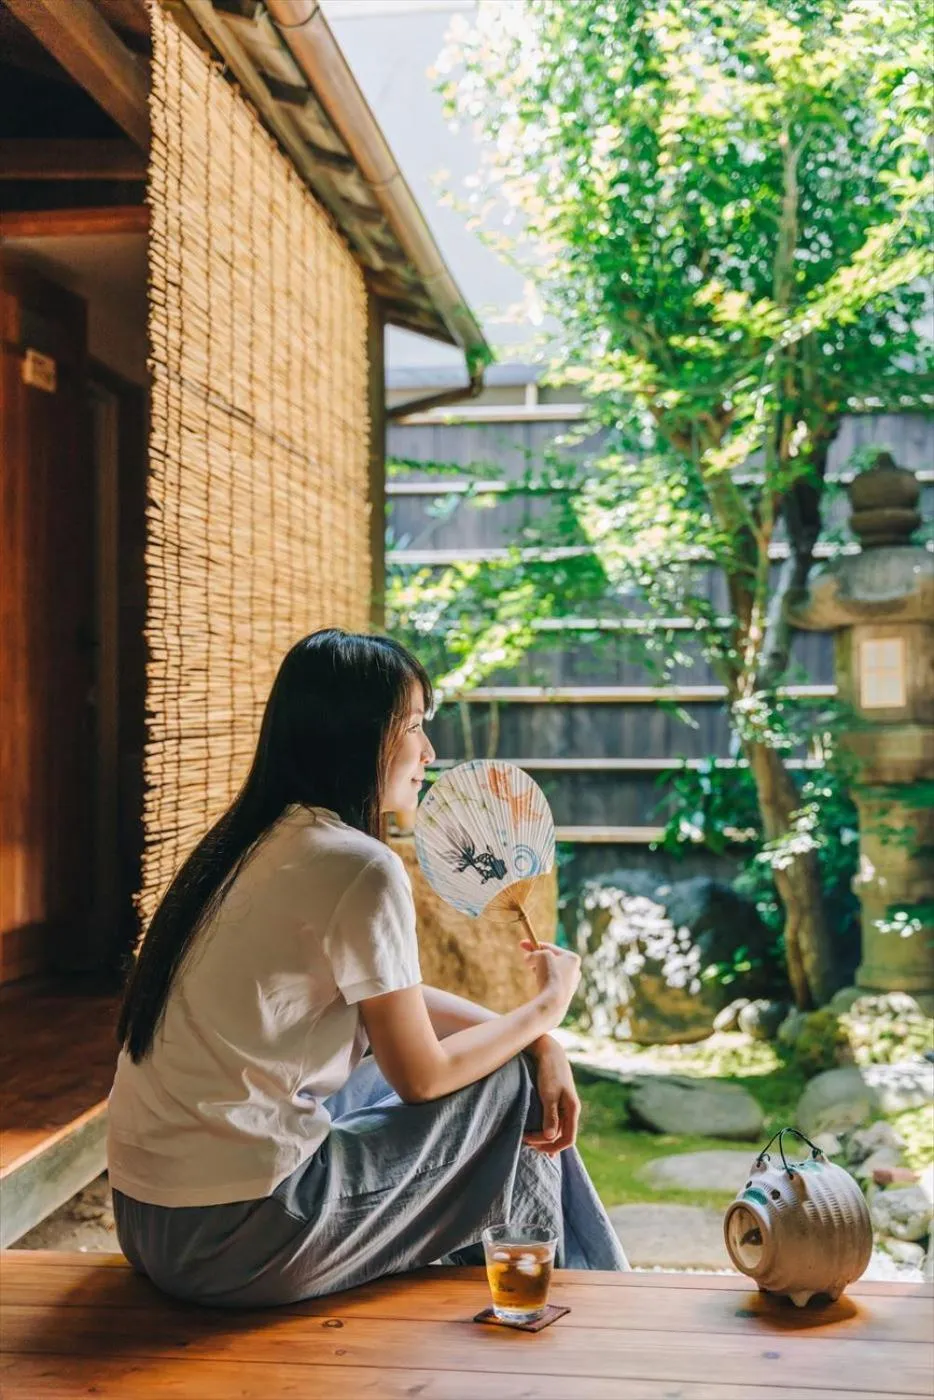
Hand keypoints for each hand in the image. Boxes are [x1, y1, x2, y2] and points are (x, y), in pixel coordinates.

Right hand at [522, 940, 580, 1024]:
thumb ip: (534, 953)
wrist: (553, 1002)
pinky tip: (541, 988)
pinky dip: (542, 982)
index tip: (521, 944)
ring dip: (539, 970)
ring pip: (549, 972)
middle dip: (537, 958)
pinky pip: (549, 985)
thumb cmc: (550, 975)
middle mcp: (575, 971)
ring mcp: (571, 984)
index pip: (551, 948)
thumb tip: (529, 958)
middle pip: (552, 960)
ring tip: (534, 974)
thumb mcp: (540, 956)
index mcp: (573, 958)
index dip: (534, 945)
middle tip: (527, 959)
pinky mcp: (564, 995)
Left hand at [524, 1039, 580, 1155]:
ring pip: (558, 1129)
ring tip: (528, 1141)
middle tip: (525, 1142)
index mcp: (573, 1109)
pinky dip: (546, 1129)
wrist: (549, 1051)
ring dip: (544, 1138)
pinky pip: (554, 1121)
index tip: (534, 1146)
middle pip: (561, 1136)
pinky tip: (539, 1134)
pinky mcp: (558, 1101)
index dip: (553, 1147)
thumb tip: (551, 1137)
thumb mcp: (549, 1094)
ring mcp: (565, 1106)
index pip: (568, 1139)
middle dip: (545, 1143)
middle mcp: (571, 1110)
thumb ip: (550, 1116)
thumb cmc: (550, 1071)